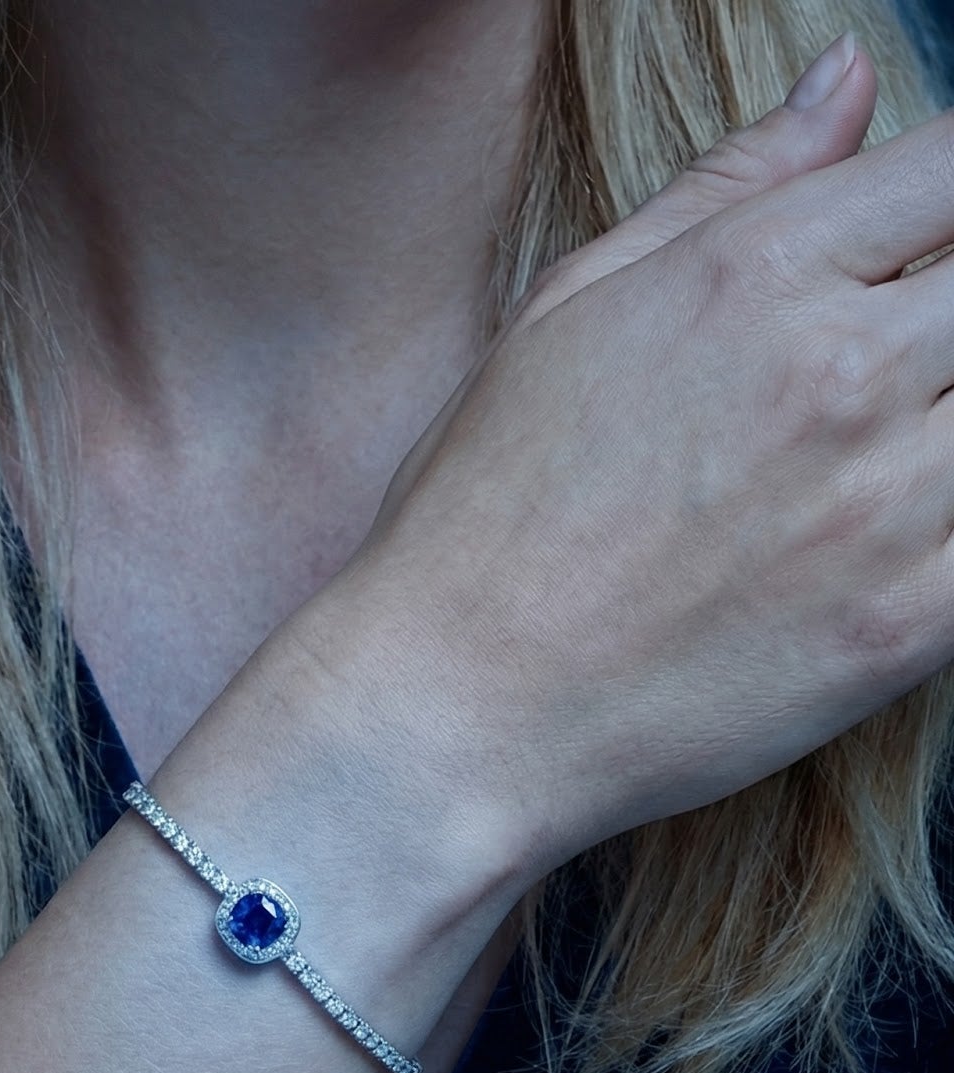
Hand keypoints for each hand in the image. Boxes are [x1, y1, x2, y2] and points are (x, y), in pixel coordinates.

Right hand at [313, 36, 953, 875]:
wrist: (451, 708)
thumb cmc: (477, 521)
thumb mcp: (563, 319)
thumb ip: (720, 191)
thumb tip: (845, 82)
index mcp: (752, 275)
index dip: (949, 202)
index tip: (918, 252)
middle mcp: (839, 371)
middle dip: (948, 308)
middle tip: (875, 376)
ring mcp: (886, 502)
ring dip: (950, 411)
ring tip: (863, 454)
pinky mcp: (910, 625)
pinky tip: (885, 530)